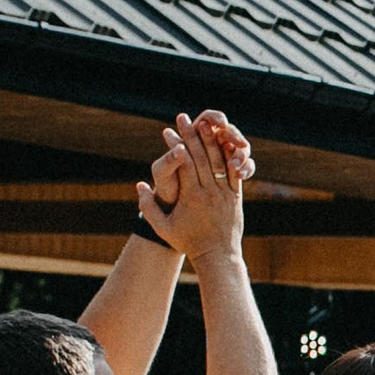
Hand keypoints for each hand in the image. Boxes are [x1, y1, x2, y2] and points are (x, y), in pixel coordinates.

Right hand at [139, 111, 247, 260]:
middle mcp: (210, 193)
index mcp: (192, 197)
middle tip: (184, 118)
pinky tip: (224, 143)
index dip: (176, 145)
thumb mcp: (162, 227)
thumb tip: (139, 185)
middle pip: (201, 158)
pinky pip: (233, 173)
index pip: (184, 164)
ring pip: (219, 162)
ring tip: (205, 123)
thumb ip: (147, 207)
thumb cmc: (187, 242)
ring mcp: (225, 194)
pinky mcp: (236, 197)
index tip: (168, 130)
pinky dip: (228, 157)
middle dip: (191, 136)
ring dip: (211, 141)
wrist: (217, 256)